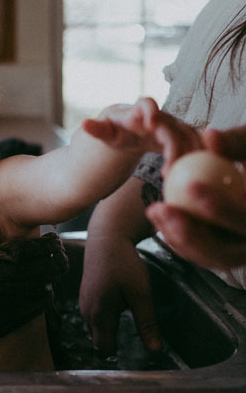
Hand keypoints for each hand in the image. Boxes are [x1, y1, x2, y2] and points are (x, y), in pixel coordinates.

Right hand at [79, 236, 162, 352]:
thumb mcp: (141, 293)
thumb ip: (146, 323)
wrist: (106, 238)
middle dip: (112, 343)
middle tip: (132, 339)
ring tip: (125, 322)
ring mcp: (83, 301)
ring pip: (94, 327)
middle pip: (98, 339)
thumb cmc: (124, 264)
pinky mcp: (85, 293)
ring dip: (107, 330)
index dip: (118, 353)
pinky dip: (103, 319)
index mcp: (100, 313)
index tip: (134, 354)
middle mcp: (87, 310)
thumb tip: (155, 349)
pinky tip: (117, 307)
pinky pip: (92, 316)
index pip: (104, 347)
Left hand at [82, 98, 202, 162]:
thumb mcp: (103, 133)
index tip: (151, 124)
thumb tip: (84, 123)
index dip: (151, 111)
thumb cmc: (111, 131)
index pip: (146, 104)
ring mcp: (169, 126)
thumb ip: (96, 129)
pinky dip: (196, 154)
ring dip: (188, 153)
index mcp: (136, 112)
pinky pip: (192, 143)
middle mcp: (157, 116)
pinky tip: (199, 171)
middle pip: (172, 126)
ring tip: (180, 175)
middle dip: (173, 147)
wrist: (123, 134)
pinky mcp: (178, 137)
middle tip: (167, 170)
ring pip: (187, 135)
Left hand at [144, 125, 245, 268]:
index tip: (192, 185)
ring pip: (210, 257)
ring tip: (154, 209)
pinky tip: (157, 214)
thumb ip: (236, 142)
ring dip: (177, 236)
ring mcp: (241, 253)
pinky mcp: (224, 254)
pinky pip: (199, 253)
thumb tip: (210, 135)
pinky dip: (177, 236)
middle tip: (162, 209)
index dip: (223, 208)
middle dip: (191, 235)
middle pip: (228, 253)